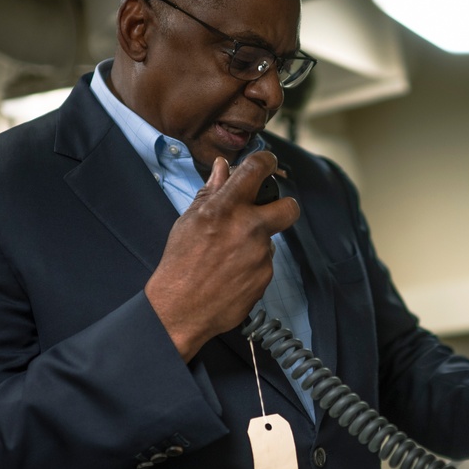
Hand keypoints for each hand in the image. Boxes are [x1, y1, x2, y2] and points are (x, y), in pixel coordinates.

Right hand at [145, 152, 299, 360]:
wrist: (181, 308)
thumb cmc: (180, 263)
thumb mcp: (189, 220)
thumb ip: (211, 192)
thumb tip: (223, 168)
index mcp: (226, 208)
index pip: (257, 170)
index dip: (266, 160)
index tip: (267, 162)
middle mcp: (248, 228)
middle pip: (289, 207)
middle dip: (283, 205)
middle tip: (269, 211)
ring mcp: (260, 254)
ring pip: (270, 239)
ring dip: (255, 241)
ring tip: (228, 255)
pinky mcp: (265, 277)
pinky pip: (264, 262)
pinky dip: (251, 264)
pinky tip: (231, 271)